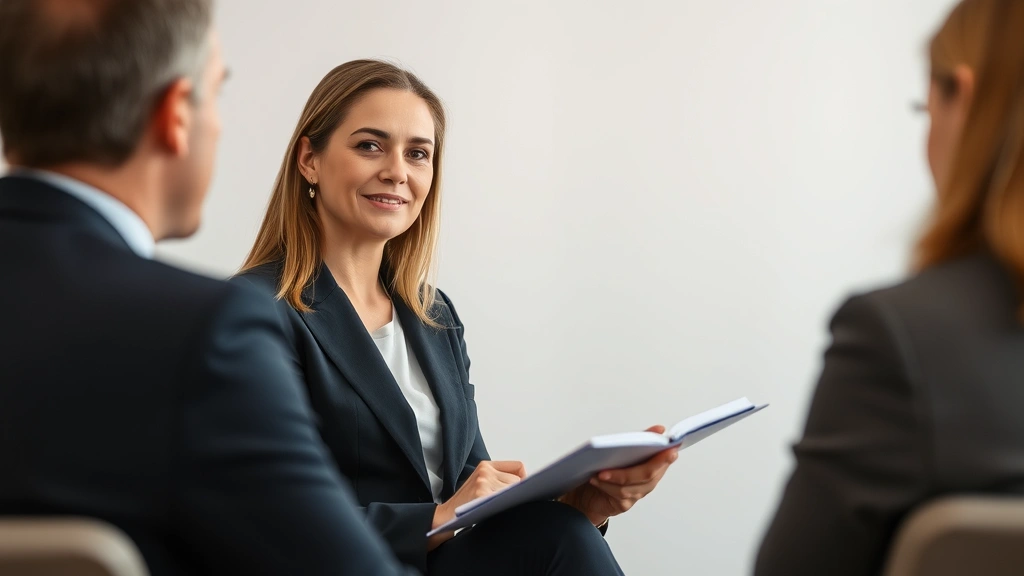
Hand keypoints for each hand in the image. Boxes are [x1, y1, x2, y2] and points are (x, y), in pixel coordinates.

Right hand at [428, 460, 526, 549]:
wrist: (445, 515)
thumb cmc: (466, 503)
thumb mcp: (481, 483)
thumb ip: (500, 479)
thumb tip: (527, 484)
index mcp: (486, 465)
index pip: (518, 467)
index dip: (523, 480)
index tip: (520, 491)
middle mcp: (485, 470)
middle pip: (518, 480)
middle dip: (515, 493)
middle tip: (503, 503)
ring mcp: (483, 481)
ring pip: (513, 490)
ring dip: (509, 501)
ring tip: (496, 507)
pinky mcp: (482, 493)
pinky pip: (504, 499)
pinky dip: (504, 506)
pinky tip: (494, 510)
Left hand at [559, 425, 678, 525]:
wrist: (593, 493)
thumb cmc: (610, 469)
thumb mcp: (625, 450)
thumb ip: (643, 439)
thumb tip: (659, 429)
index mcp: (653, 465)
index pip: (664, 460)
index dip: (666, 457)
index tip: (670, 451)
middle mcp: (648, 481)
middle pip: (648, 475)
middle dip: (636, 467)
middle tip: (621, 458)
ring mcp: (637, 493)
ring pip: (631, 487)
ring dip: (615, 477)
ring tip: (600, 472)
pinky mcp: (624, 503)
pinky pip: (618, 495)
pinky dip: (606, 486)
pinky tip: (596, 479)